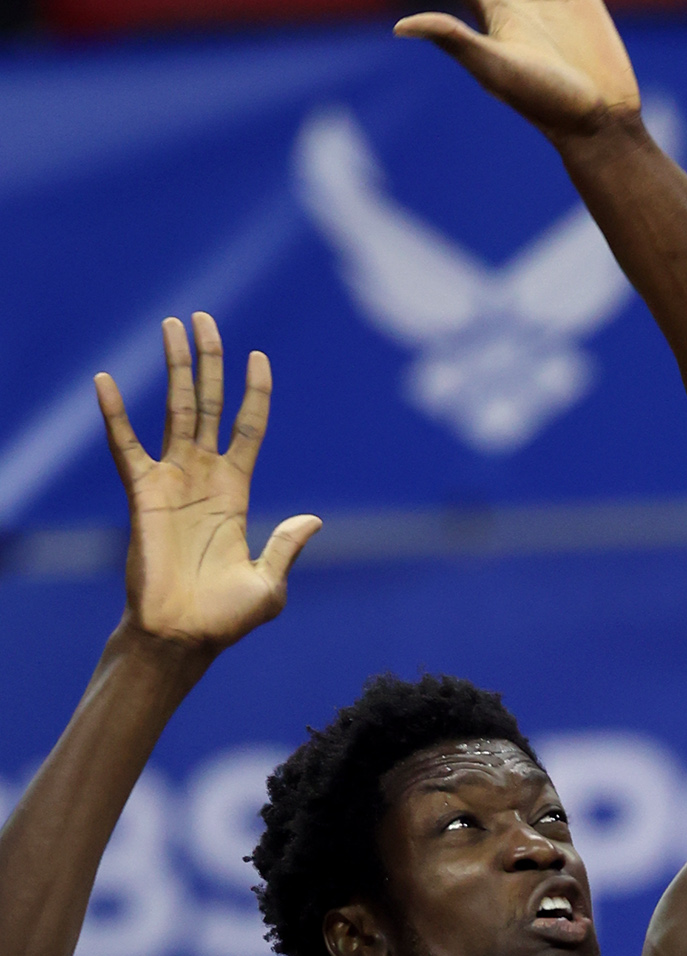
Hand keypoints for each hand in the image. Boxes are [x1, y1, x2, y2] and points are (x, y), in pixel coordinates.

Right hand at [96, 314, 317, 655]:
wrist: (183, 638)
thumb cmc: (227, 619)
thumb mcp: (271, 584)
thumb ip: (288, 546)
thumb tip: (312, 519)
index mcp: (238, 492)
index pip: (249, 428)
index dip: (255, 393)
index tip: (259, 356)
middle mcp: (204, 477)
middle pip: (209, 404)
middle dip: (208, 361)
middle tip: (203, 318)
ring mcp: (172, 481)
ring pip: (173, 410)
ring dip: (173, 368)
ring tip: (172, 325)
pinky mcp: (143, 494)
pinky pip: (125, 445)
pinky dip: (114, 414)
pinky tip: (105, 380)